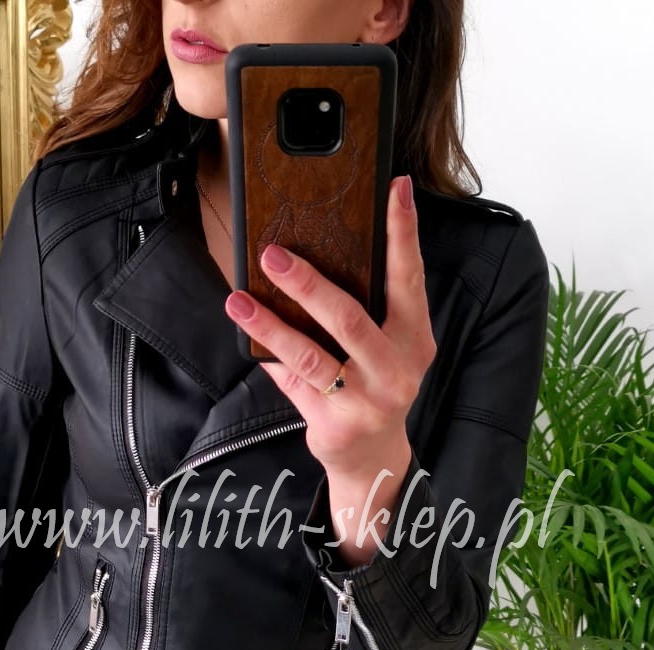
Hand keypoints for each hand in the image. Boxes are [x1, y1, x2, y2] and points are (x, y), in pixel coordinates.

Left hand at [223, 174, 436, 484]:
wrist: (374, 458)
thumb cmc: (374, 388)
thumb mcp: (386, 349)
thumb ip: (367, 310)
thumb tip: (314, 256)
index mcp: (415, 339)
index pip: (409, 278)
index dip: (404, 233)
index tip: (396, 188)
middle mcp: (396, 369)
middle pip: (350, 318)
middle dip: (308, 283)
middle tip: (273, 254)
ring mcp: (366, 400)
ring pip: (311, 355)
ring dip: (270, 324)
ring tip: (238, 298)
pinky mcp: (335, 422)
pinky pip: (292, 382)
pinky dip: (268, 356)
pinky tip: (246, 333)